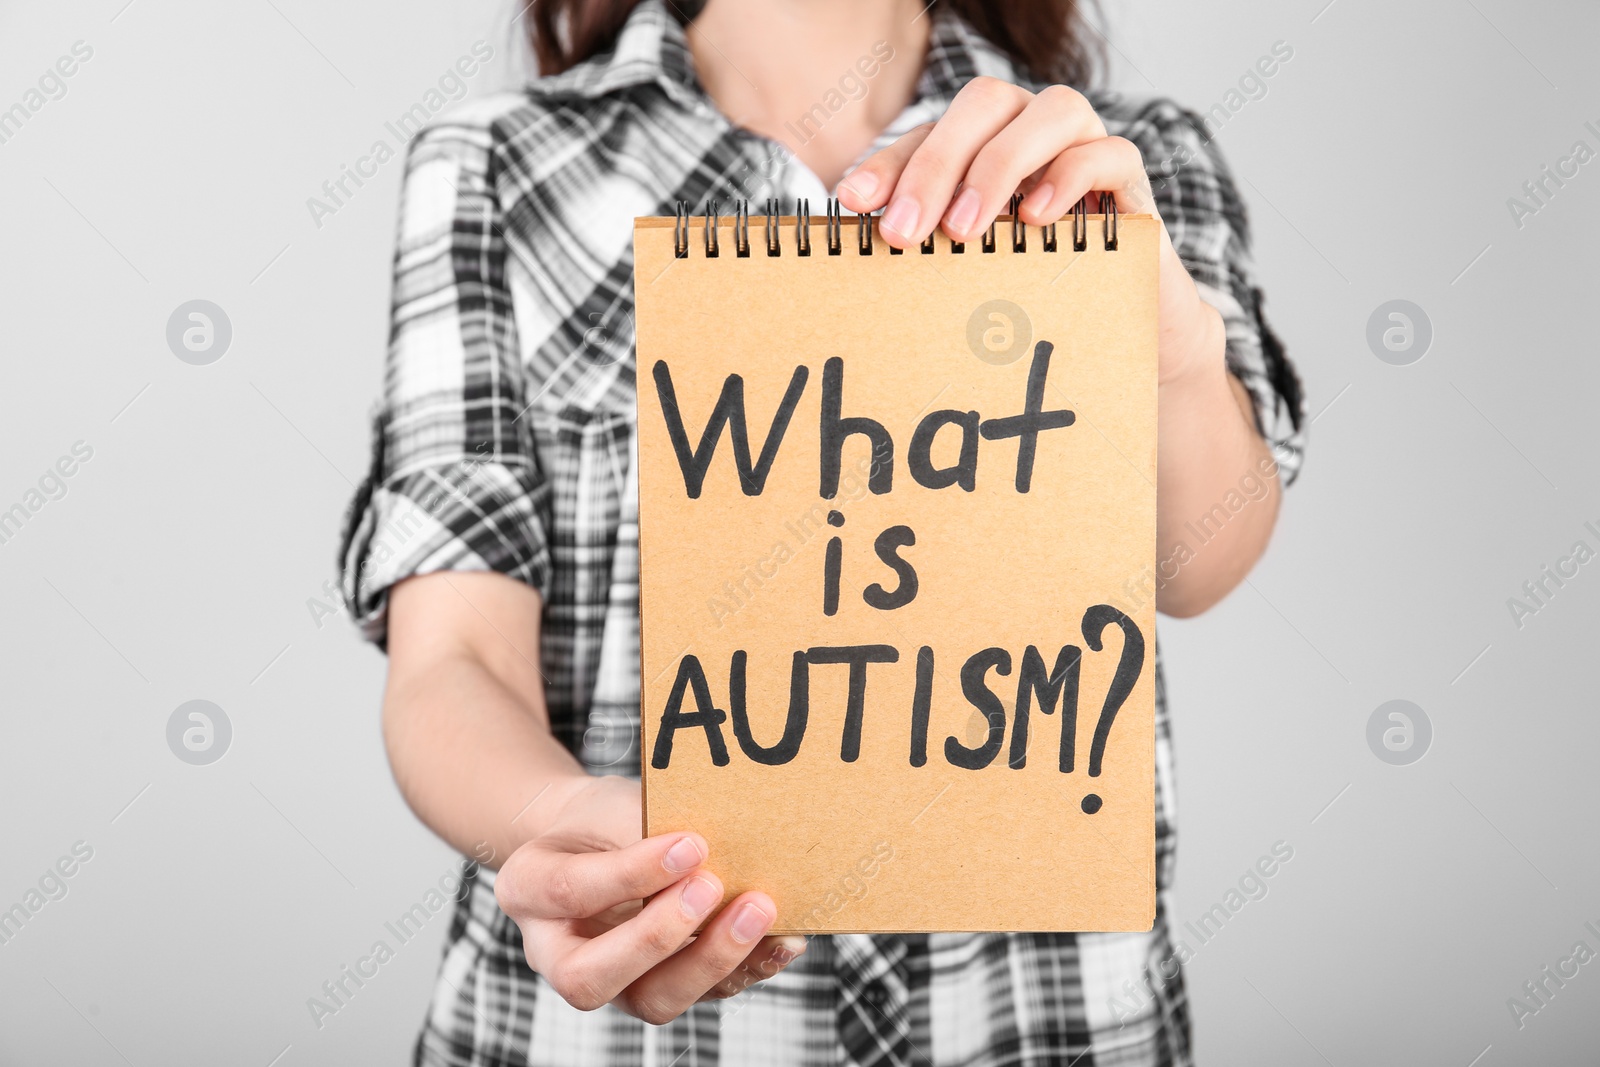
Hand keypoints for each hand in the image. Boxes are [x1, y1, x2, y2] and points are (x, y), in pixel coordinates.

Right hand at [494, 775, 805, 1022]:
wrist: (606, 837)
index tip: (691, 844)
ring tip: (761, 912)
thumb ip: (645, 829)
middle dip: (657, 937)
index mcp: (528, 890)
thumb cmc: (607, 816)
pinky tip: (782, 939)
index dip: (631, 873)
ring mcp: (611, 980)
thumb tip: (715, 851)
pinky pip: (703, 996)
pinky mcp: (661, 988)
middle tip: (713, 886)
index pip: (570, 891)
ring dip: (711, 960)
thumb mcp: (611, 803)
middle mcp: (556, 951)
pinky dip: (747, 968)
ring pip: (651, 1000)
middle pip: (589, 976)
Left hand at [836, 77, 1223, 386]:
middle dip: (936, 164)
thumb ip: (927, 247)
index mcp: (983, 142)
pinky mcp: (1130, 177)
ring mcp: (1086, 143)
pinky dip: (1071, 177)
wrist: (1115, 328)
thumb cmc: (1029, 292)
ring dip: (999, 166)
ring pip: (1052, 110)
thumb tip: (859, 251)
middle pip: (984, 104)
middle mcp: (1032, 127)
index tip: (853, 205)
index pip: (929, 132)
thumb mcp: (968, 269)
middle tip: (904, 232)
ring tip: (963, 231)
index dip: (889, 165)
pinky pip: (1110, 152)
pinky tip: (1036, 219)